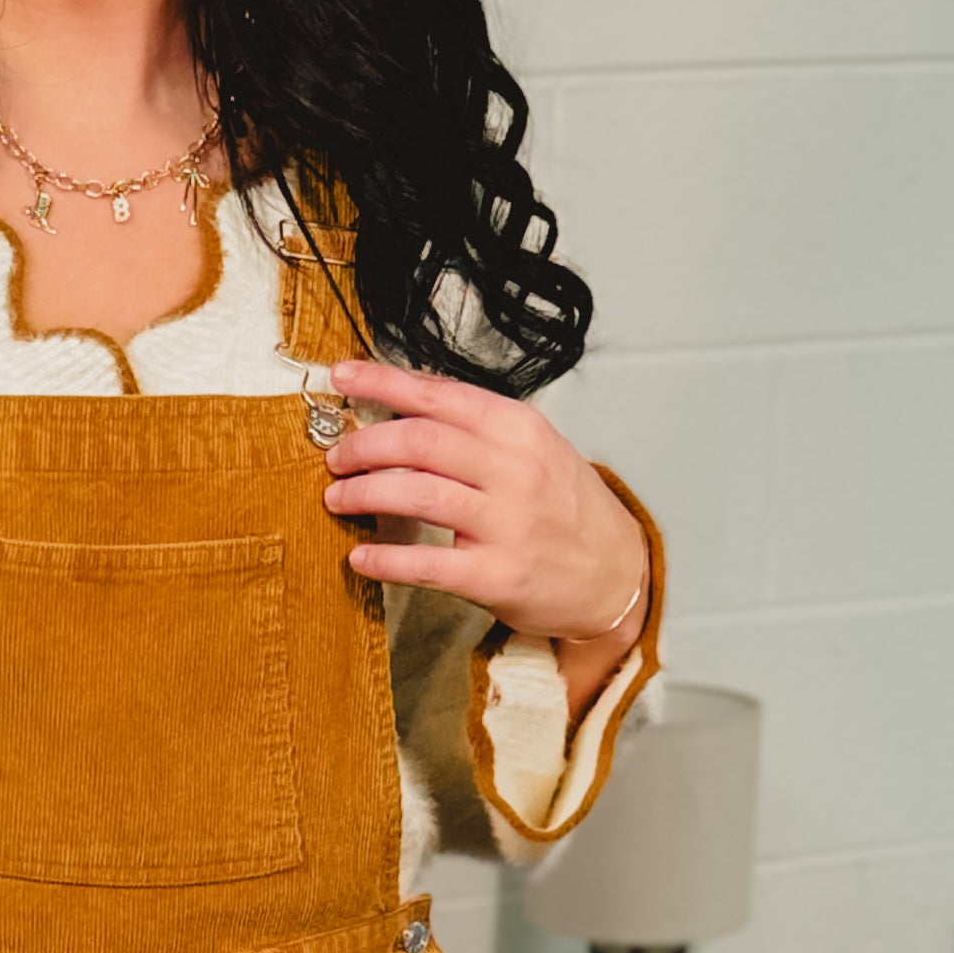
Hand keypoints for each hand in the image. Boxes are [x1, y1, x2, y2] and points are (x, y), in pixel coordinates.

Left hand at [321, 360, 648, 665]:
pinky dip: (385, 559)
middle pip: (418, 441)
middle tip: (337, 458)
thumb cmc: (565, 508)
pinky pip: (427, 564)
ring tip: (338, 498)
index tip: (341, 377)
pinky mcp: (497, 575)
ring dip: (364, 493)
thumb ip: (476, 426)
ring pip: (417, 493)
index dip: (381, 383)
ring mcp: (507, 523)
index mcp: (519, 428)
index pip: (438, 394)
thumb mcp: (533, 448)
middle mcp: (515, 469)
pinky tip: (361, 556)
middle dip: (363, 445)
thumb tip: (406, 399)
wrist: (617, 573)